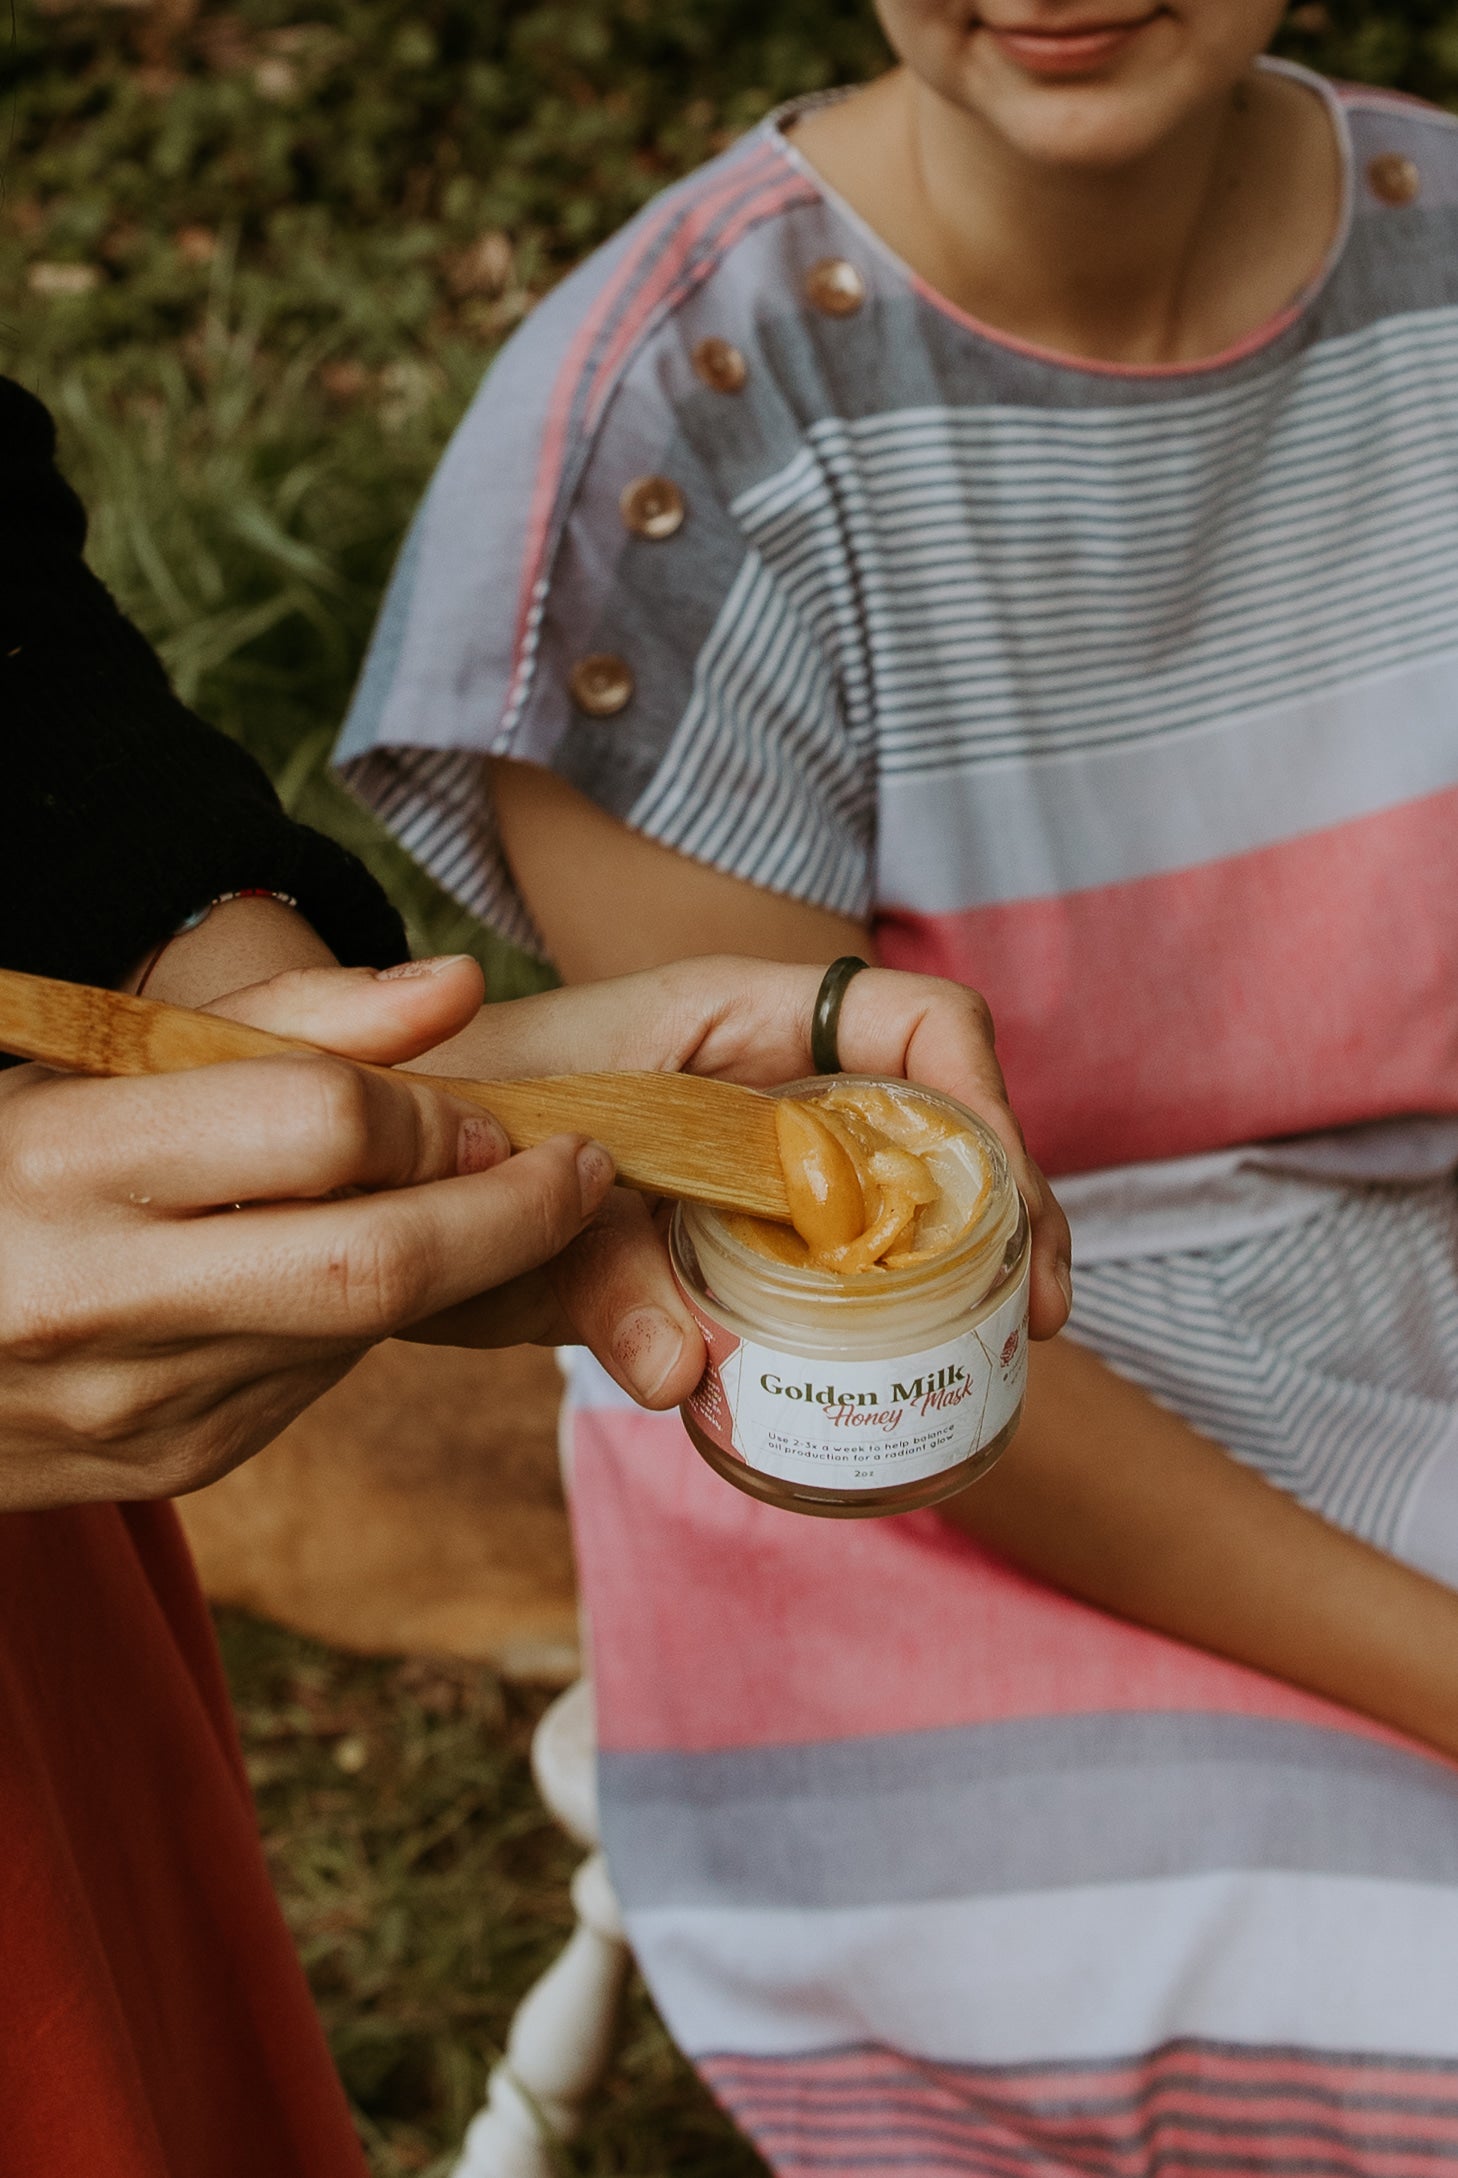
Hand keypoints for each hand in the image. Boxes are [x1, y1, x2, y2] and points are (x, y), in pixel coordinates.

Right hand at [0, 956, 614, 1509]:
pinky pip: (318, 1381)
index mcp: (64, 1163)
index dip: (432, 1111)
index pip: (319, 1127)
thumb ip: (280, 1022)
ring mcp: (141, 1405)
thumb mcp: (92, 1063)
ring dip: (446, 1265)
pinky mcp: (177, 1467)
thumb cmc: (0, 1170)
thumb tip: (458, 987)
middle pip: (380, 1266)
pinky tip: (334, 1274)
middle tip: (575, 1170)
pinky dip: (360, 1319)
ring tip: (453, 1202)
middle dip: (514, 1217)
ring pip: (363, 1330)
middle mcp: (101, 1298)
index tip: (485, 1105)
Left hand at [410, 953, 1072, 1400]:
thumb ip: (595, 1276)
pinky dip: (879, 1308)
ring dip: (961, 1262)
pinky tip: (900, 1369)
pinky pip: (836, 1256)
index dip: (983, 1098)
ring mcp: (759, 1154)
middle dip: (1007, 1204)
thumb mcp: (515, 1198)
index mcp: (731, 1020)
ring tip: (998, 1348)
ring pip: (901, 1188)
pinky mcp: (736, 1227)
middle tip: (1032, 1315)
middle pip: (937, 1112)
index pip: (913, 1019)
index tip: (1000, 1205)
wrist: (366, 1167)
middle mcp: (766, 1078)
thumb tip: (684, 1376)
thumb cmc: (441, 1128)